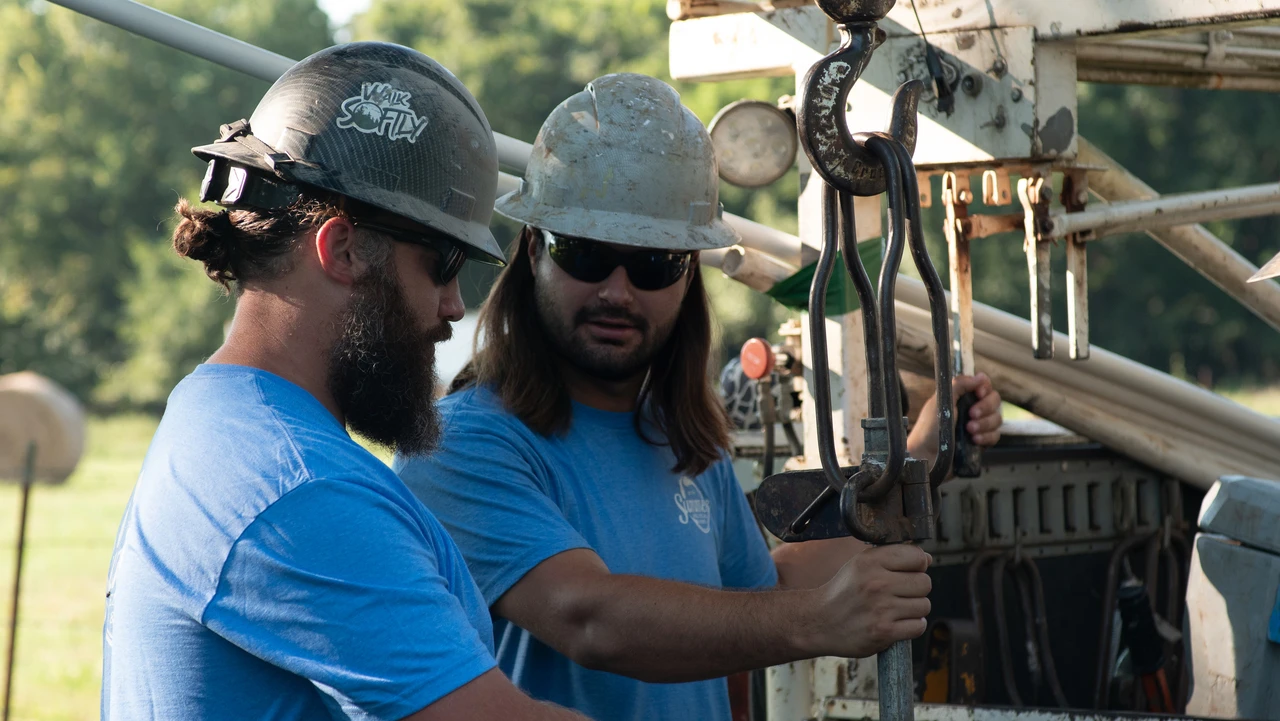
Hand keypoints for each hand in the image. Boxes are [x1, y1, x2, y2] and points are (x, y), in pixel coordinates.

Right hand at [806, 544, 931, 658]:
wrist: (819, 622)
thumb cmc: (844, 592)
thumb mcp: (859, 564)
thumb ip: (891, 557)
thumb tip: (926, 559)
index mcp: (869, 561)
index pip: (917, 556)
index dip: (917, 565)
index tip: (907, 572)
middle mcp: (876, 583)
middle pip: (924, 583)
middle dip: (916, 589)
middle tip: (899, 594)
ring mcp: (881, 609)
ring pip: (924, 605)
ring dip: (914, 609)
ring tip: (895, 610)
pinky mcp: (884, 632)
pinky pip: (918, 626)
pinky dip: (911, 626)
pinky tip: (896, 623)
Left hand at [907, 373, 1002, 460]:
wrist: (926, 458)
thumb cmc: (929, 430)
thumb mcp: (940, 402)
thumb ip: (959, 385)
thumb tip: (980, 376)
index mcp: (960, 397)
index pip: (983, 385)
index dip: (985, 388)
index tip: (979, 394)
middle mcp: (970, 409)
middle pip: (994, 400)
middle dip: (985, 407)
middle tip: (971, 415)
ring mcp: (977, 426)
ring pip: (997, 418)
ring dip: (985, 424)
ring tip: (969, 430)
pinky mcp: (981, 442)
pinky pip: (995, 435)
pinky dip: (987, 437)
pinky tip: (974, 441)